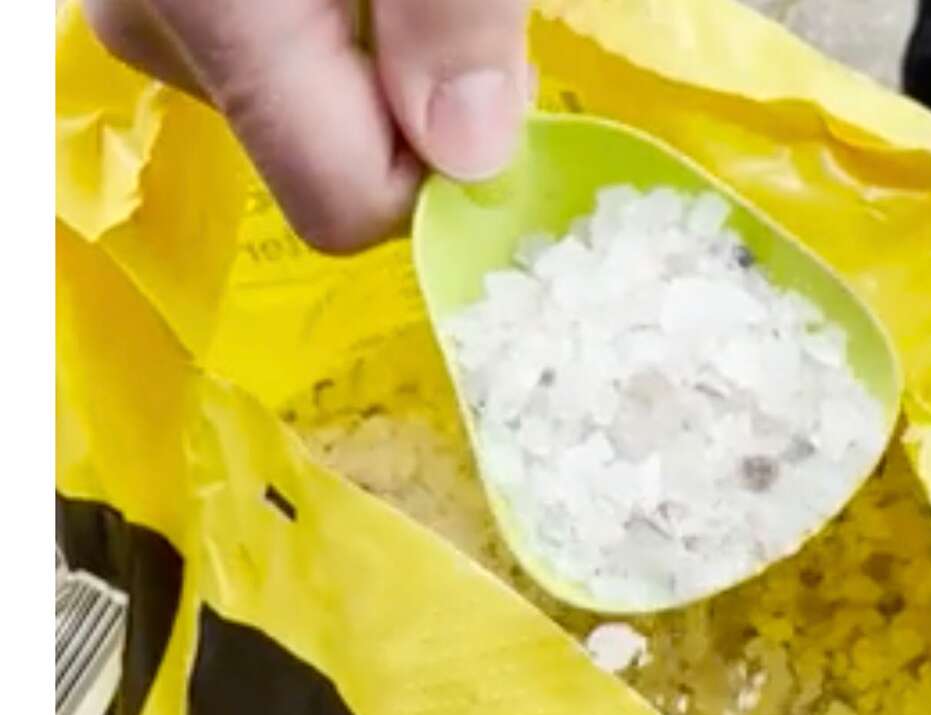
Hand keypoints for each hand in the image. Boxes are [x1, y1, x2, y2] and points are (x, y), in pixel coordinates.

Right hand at [84, 0, 529, 251]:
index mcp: (216, 14)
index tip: (499, 79)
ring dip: (384, 61)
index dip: (440, 171)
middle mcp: (160, 34)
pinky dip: (340, 30)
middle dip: (415, 107)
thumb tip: (470, 155)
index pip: (345, 204)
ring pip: (305, 112)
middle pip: (329, 160)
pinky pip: (273, 62)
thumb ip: (452, 17)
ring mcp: (155, 15)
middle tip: (445, 4)